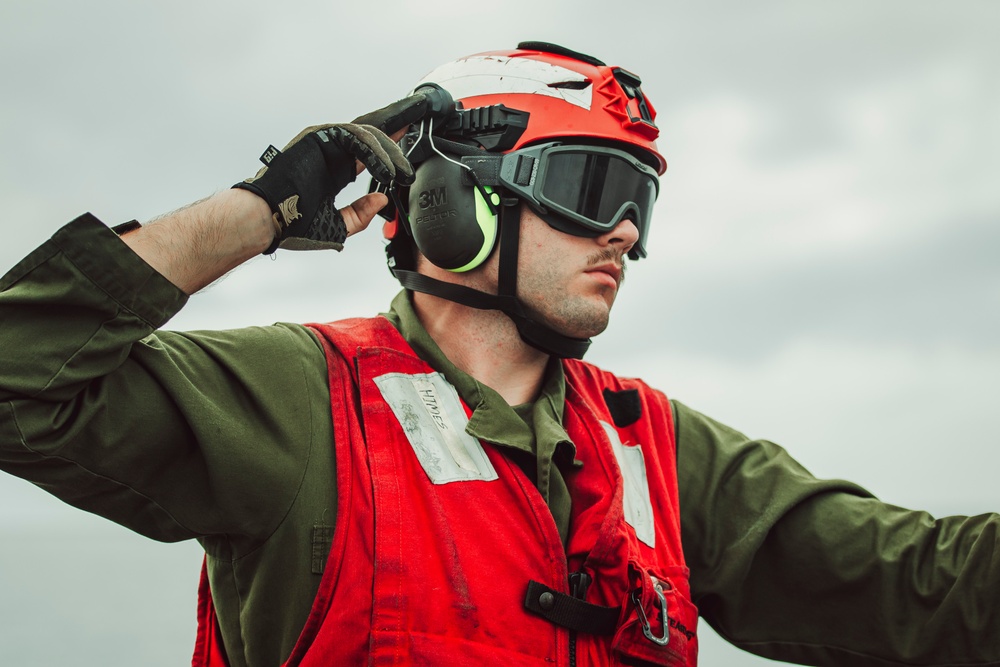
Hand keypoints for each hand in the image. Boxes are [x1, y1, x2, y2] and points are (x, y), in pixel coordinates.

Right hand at [235, 122, 413, 253]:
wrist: (269, 219)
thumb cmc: (293, 225)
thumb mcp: (339, 226)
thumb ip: (360, 214)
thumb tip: (381, 199)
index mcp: (335, 169)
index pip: (369, 152)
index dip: (391, 147)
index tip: (410, 145)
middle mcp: (331, 152)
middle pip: (371, 134)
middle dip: (397, 131)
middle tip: (416, 136)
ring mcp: (325, 141)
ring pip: (367, 135)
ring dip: (389, 152)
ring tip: (401, 173)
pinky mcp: (320, 136)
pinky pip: (355, 138)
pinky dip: (374, 152)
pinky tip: (385, 170)